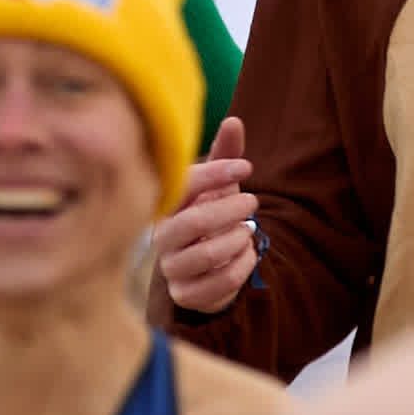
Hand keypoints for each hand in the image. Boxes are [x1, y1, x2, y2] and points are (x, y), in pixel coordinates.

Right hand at [154, 113, 256, 315]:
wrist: (208, 268)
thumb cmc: (210, 218)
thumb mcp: (219, 186)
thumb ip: (225, 156)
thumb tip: (234, 120)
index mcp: (165, 205)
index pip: (182, 185)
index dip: (215, 174)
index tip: (246, 167)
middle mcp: (162, 236)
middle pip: (193, 222)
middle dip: (230, 209)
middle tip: (252, 199)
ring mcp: (171, 267)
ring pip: (205, 255)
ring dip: (236, 240)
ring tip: (248, 230)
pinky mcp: (185, 294)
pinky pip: (218, 282)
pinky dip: (242, 266)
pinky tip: (248, 254)